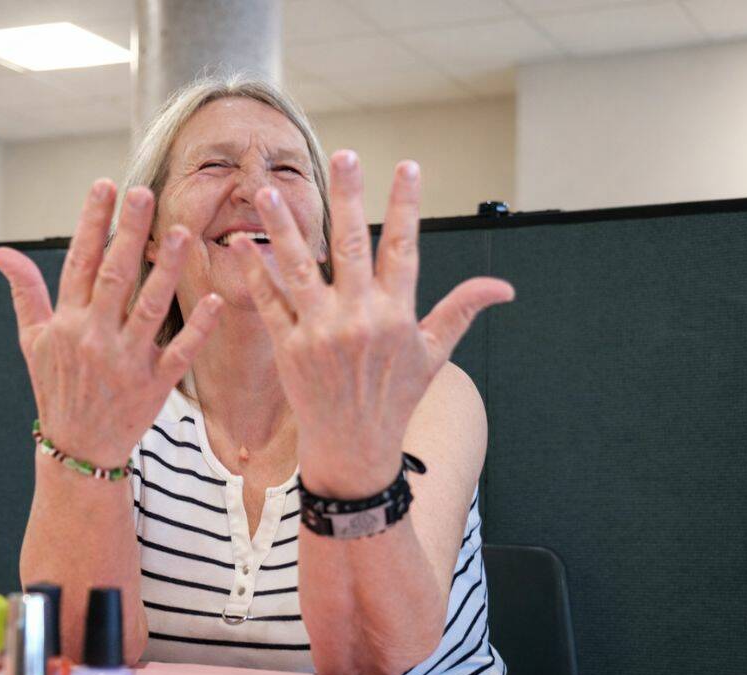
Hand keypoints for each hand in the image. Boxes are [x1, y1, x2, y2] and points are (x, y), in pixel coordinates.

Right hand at [0, 180, 222, 466]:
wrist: (78, 448)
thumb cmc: (57, 388)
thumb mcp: (33, 341)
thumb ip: (25, 292)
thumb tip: (1, 253)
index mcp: (68, 322)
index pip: (79, 261)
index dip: (92, 222)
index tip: (105, 186)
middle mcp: (96, 337)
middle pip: (115, 276)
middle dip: (129, 233)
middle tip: (145, 193)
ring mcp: (127, 361)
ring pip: (150, 308)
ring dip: (167, 270)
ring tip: (182, 233)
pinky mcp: (155, 385)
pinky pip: (180, 352)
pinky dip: (198, 328)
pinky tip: (214, 300)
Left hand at [236, 151, 514, 497]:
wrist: (355, 447)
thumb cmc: (395, 398)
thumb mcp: (434, 355)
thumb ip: (461, 311)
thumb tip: (504, 288)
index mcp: (397, 314)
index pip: (404, 247)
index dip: (406, 205)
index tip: (407, 166)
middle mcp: (359, 318)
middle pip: (352, 245)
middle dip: (347, 196)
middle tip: (341, 155)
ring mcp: (321, 332)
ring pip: (299, 268)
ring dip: (283, 227)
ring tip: (268, 190)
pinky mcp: (289, 348)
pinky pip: (270, 303)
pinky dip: (255, 274)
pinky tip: (242, 244)